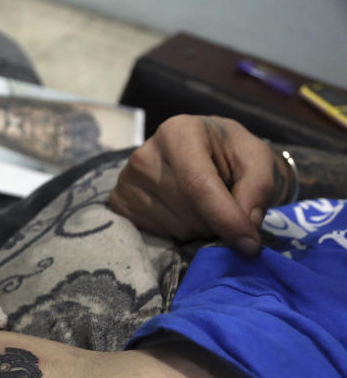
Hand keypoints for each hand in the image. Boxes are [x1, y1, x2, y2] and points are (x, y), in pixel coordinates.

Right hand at [108, 115, 293, 254]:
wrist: (205, 155)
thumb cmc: (231, 155)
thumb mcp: (258, 161)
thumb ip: (259, 188)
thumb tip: (246, 226)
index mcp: (178, 132)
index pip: (197, 183)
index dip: (224, 217)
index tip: (249, 245)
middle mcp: (144, 155)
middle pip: (187, 209)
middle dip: (216, 222)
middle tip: (229, 210)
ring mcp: (126, 180)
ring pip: (174, 226)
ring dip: (199, 229)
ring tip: (205, 209)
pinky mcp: (118, 202)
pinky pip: (156, 234)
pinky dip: (178, 232)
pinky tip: (183, 213)